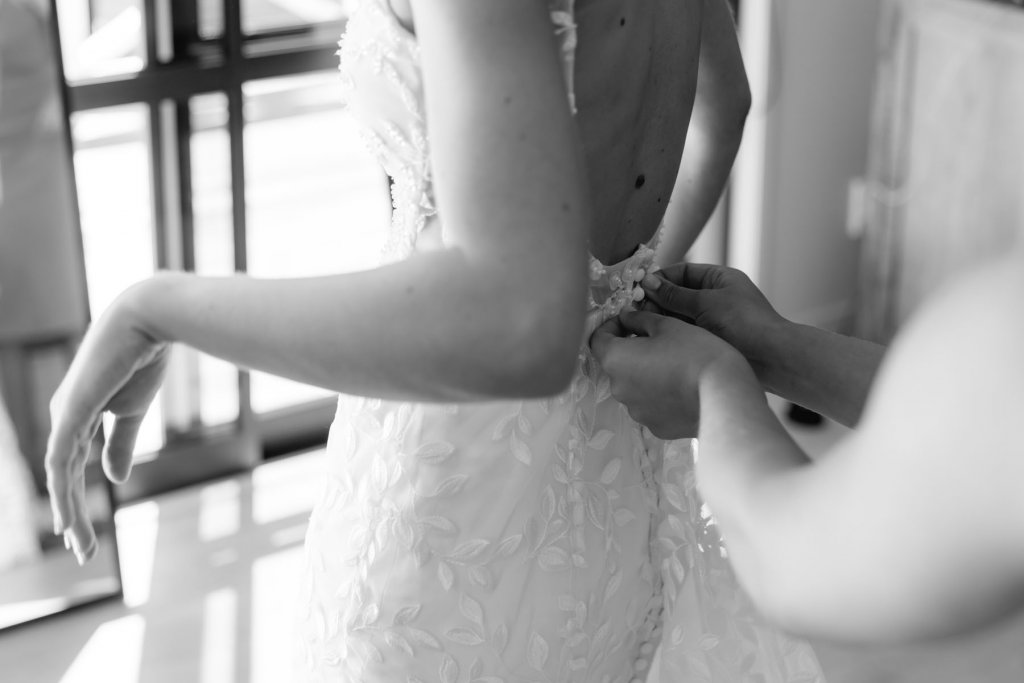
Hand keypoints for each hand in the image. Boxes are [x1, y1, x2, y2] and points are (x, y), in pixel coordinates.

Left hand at [46, 282, 168, 563]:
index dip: (75, 499)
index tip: (81, 533)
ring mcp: (66, 414)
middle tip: (80, 551)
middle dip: (71, 515)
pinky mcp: (72, 411)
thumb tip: (113, 478)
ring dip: (69, 511)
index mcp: (80, 415)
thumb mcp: (133, 411)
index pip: (72, 466)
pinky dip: (63, 491)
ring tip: (78, 544)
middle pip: (62, 476)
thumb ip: (121, 443)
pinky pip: (61, 460)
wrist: (148, 322)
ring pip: (60, 475)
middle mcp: (66, 417)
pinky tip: (67, 516)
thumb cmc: (144, 359)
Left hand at [589, 310, 740, 439]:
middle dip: (631, 350)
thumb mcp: (668, 325)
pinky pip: (650, 405)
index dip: (610, 326)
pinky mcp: (655, 427)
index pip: (597, 339)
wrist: (724, 395)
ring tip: (674, 365)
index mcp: (615, 360)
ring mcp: (636, 412)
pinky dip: (659, 395)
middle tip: (658, 340)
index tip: (629, 320)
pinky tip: (681, 388)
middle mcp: (618, 389)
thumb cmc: (695, 352)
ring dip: (644, 374)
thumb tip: (626, 318)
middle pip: (616, 364)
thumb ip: (639, 320)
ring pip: (633, 386)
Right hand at [641, 263, 783, 376]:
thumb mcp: (706, 303)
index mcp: (719, 279)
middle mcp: (716, 297)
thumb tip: (648, 283)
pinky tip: (656, 340)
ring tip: (643, 326)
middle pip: (678, 294)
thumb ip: (675, 295)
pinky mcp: (711, 341)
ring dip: (663, 319)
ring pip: (680, 316)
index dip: (661, 279)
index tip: (639, 289)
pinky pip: (686, 333)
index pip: (683, 272)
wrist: (773, 359)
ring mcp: (713, 320)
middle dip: (658, 301)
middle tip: (638, 311)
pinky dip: (672, 334)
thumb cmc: (745, 323)